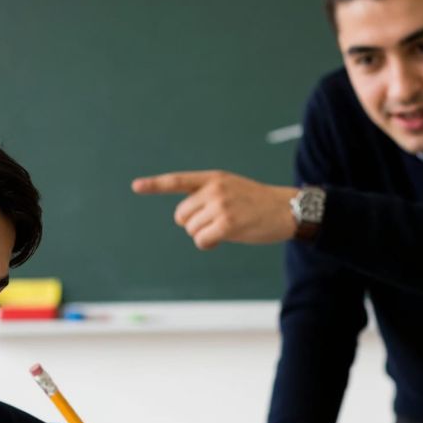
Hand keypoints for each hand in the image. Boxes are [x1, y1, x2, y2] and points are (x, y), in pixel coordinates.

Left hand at [131, 170, 297, 249]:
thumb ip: (208, 196)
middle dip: (194, 224)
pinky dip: (209, 244)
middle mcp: (214, 189)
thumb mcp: (232, 189)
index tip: (136, 186)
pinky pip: (201, 240)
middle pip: (181, 215)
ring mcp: (220, 206)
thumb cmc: (259, 203)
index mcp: (213, 178)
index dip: (155, 185)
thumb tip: (187, 221)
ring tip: (227, 228)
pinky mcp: (227, 224)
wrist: (287, 209)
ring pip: (191, 230)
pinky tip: (224, 239)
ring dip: (204, 235)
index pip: (178, 181)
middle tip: (217, 223)